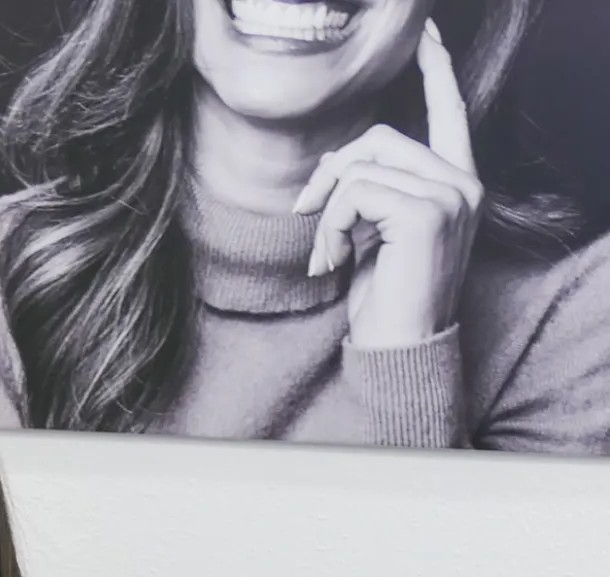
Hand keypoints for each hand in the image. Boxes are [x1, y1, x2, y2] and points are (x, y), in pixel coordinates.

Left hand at [293, 21, 483, 350]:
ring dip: (326, 211)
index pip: (448, 111)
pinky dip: (329, 226)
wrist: (402, 350)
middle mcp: (462, 182)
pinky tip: (331, 262)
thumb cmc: (387, 301)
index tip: (422, 35)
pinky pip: (354, 193)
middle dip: (330, 174)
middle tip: (304, 213)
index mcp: (456, 182)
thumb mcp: (377, 235)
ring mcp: (450, 195)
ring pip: (361, 167)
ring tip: (325, 254)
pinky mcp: (426, 213)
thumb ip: (371, 192)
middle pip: (378, 138)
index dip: (434, 70)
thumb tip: (332, 165)